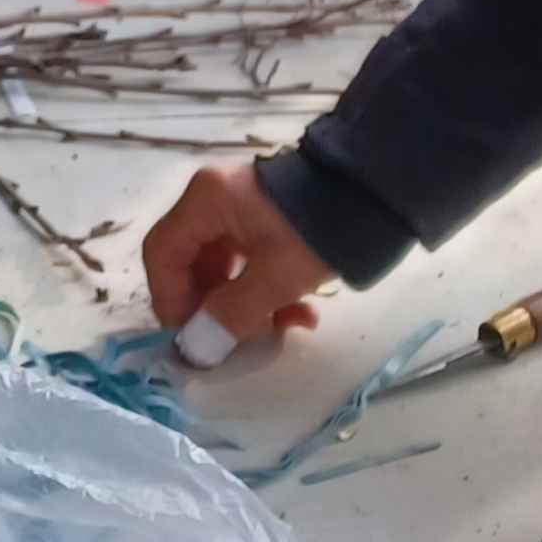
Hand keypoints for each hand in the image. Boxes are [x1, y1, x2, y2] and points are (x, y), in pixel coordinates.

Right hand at [143, 159, 329, 346]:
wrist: (379, 191)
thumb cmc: (317, 230)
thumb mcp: (276, 279)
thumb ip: (231, 316)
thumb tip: (195, 350)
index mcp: (206, 200)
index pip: (162, 253)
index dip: (169, 299)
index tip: (192, 335)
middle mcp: (214, 196)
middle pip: (191, 260)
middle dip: (213, 305)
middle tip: (238, 337)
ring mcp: (241, 204)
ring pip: (223, 264)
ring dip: (245, 302)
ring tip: (282, 326)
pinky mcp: (266, 214)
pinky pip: (249, 257)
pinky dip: (265, 288)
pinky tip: (301, 312)